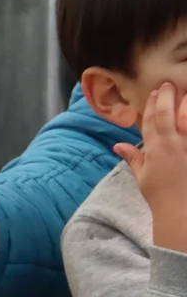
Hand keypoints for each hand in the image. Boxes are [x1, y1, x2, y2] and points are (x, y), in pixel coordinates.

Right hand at [116, 82, 186, 252]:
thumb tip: (118, 145)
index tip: (156, 91)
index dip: (152, 104)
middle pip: (169, 113)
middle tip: (171, 85)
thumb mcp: (143, 177)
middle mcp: (173, 144)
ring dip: (186, 104)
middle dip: (169, 96)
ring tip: (186, 94)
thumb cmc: (162, 196)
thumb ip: (133, 158)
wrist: (183, 211)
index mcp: (155, 149)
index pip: (151, 120)